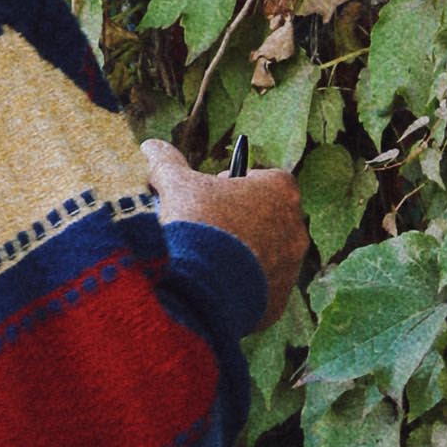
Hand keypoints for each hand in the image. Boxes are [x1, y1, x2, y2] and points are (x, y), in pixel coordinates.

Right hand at [139, 139, 307, 333]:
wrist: (201, 287)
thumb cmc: (195, 224)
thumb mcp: (175, 184)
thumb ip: (167, 162)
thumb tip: (150, 145)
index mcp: (280, 191)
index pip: (268, 178)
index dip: (240, 183)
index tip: (213, 191)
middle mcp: (295, 228)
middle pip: (269, 217)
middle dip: (242, 219)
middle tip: (208, 224)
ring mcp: (291, 268)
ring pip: (267, 254)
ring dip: (243, 252)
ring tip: (206, 258)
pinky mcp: (279, 301)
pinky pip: (261, 288)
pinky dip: (241, 285)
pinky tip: (212, 284)